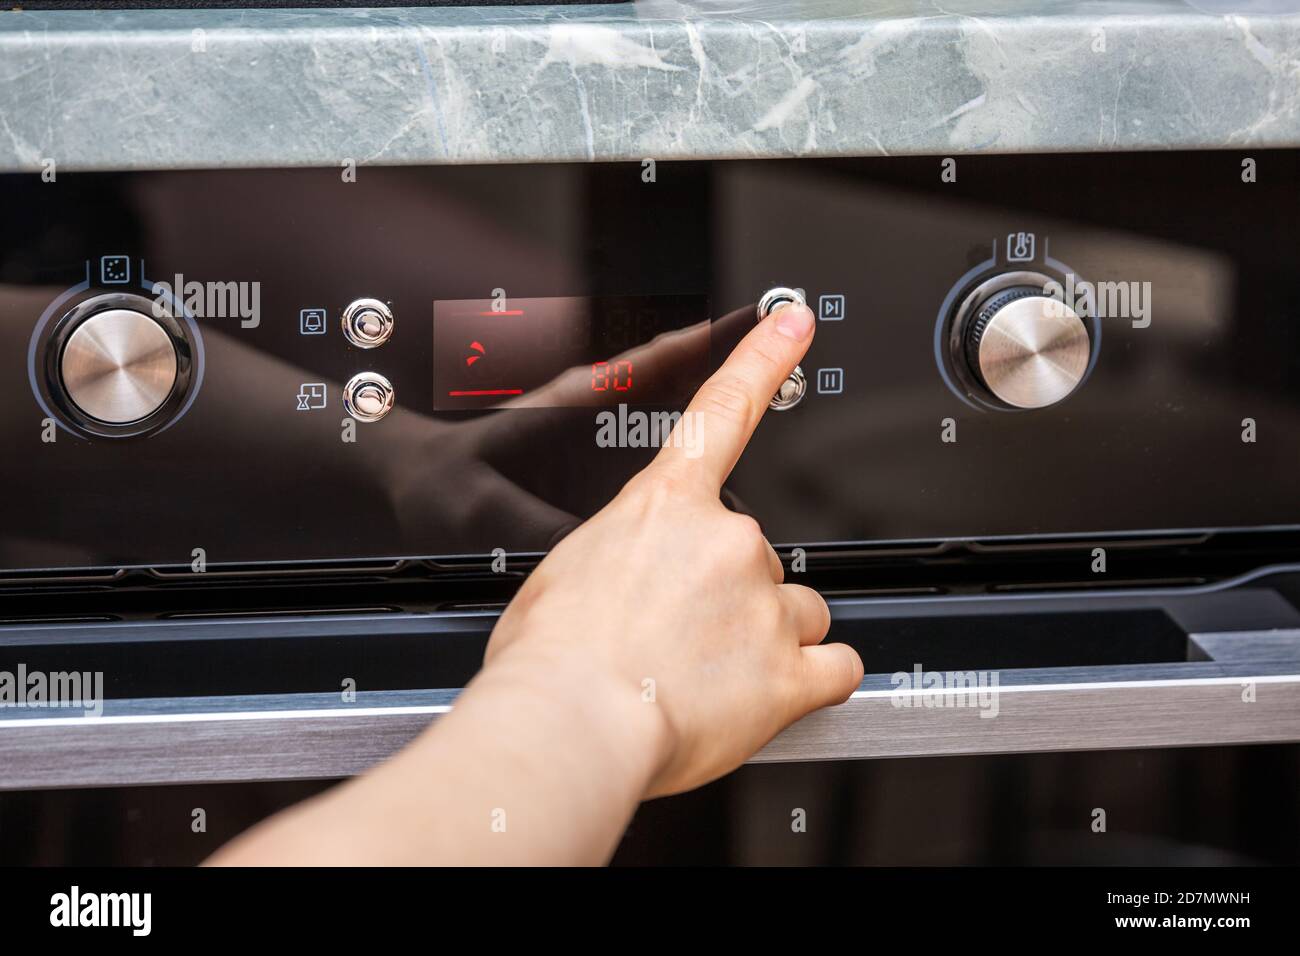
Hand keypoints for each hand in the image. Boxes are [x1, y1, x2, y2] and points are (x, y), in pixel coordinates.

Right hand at [483, 300, 863, 795]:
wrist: (568, 723)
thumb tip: (625, 588)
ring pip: (800, 610)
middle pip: (759, 556)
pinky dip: (816, 679)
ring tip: (715, 676)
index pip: (725, 411)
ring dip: (770, 638)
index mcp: (666, 507)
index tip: (796, 324)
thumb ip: (618, 563)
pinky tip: (773, 695)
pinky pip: (838, 665)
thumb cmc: (549, 659)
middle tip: (682, 636)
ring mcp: (765, 606)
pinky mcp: (790, 673)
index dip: (765, 359)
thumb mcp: (563, 578)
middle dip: (732, 594)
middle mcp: (729, 543)